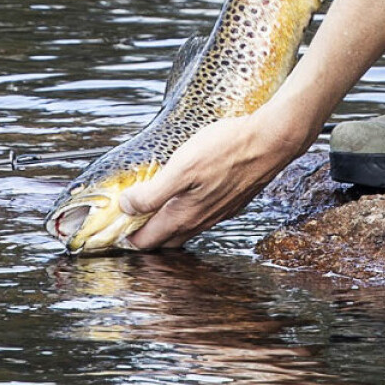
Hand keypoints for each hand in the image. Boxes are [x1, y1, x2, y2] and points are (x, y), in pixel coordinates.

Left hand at [115, 105, 313, 248]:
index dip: (128, 239)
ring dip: (166, 227)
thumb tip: (127, 207)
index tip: (114, 231)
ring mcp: (218, 213)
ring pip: (185, 231)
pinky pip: (202, 218)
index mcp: (184, 216)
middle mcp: (201, 221)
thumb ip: (152, 193)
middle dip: (146, 237)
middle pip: (166, 241)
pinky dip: (186, 216)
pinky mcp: (231, 203)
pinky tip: (186, 198)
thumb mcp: (181, 168)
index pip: (148, 241)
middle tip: (129, 224)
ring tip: (153, 211)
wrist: (270, 142)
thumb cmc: (226, 150)